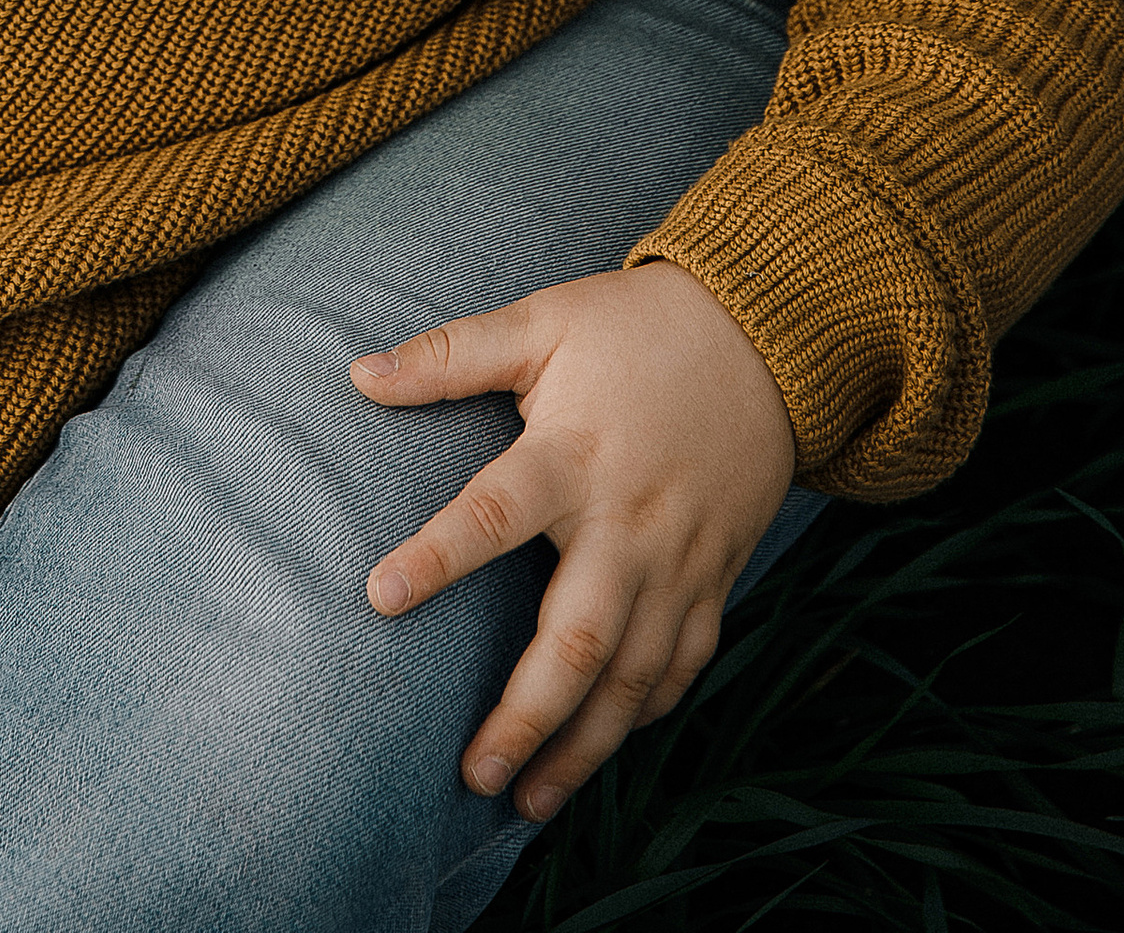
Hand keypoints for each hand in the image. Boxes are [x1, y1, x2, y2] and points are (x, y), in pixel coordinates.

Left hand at [354, 261, 795, 817]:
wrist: (766, 338)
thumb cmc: (636, 330)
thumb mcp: (542, 322)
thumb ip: (451, 354)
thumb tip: (357, 372)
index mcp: (573, 455)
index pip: (495, 513)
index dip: (439, 556)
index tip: (380, 597)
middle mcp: (628, 522)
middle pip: (577, 637)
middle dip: (524, 715)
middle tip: (471, 774)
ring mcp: (680, 561)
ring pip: (632, 676)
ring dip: (583, 746)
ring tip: (527, 800)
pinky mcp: (716, 579)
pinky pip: (684, 665)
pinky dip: (648, 713)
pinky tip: (606, 746)